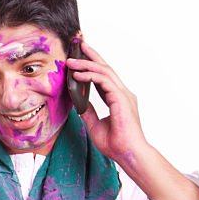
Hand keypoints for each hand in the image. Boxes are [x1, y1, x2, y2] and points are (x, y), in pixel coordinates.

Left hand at [65, 41, 148, 166]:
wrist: (128, 154)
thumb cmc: (116, 144)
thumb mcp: (95, 125)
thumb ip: (88, 112)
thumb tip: (77, 103)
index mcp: (118, 99)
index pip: (104, 77)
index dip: (92, 66)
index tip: (80, 57)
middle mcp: (122, 94)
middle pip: (106, 68)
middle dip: (92, 55)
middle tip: (79, 45)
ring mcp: (123, 95)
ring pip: (104, 71)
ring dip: (87, 63)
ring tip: (71, 60)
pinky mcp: (121, 98)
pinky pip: (104, 81)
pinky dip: (90, 75)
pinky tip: (77, 74)